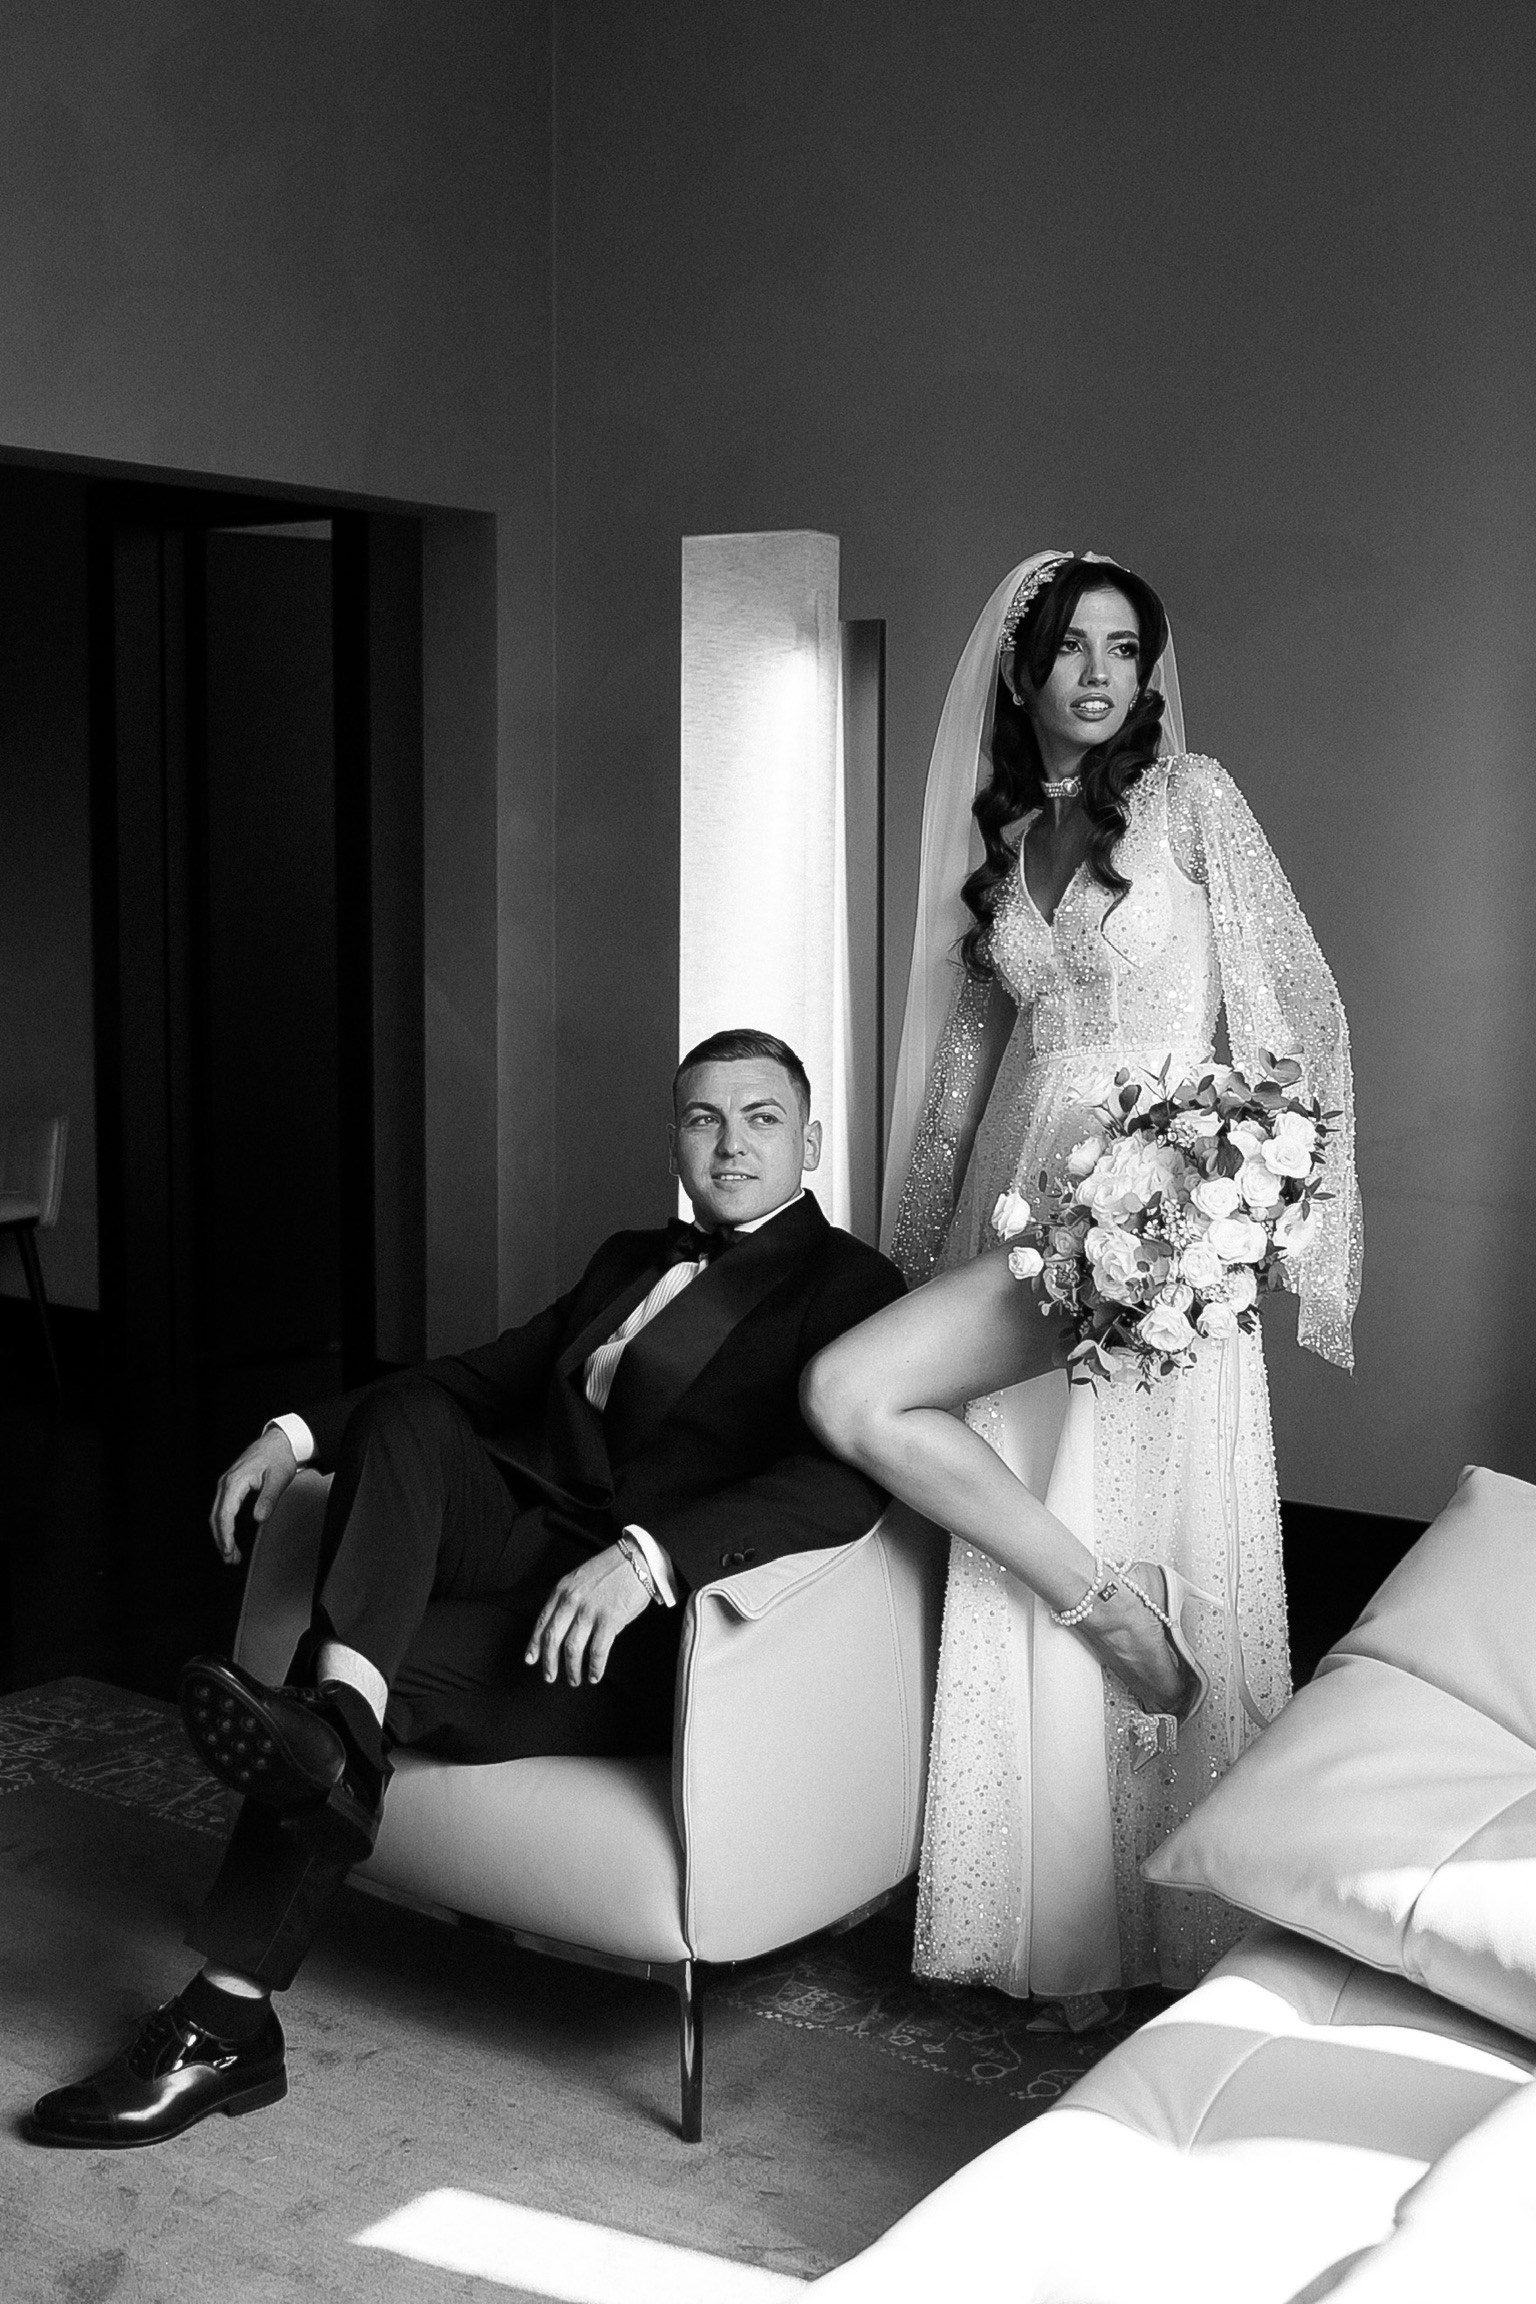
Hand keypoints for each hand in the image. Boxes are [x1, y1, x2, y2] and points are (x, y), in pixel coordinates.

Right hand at [209, 1427, 298, 1566]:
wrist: (277, 1441)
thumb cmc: (278, 1457)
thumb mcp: (279, 1478)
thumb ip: (268, 1499)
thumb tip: (259, 1519)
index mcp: (235, 1481)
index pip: (225, 1514)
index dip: (226, 1535)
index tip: (230, 1551)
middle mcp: (226, 1483)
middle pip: (216, 1517)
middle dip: (222, 1540)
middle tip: (230, 1560)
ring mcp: (225, 1484)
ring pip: (217, 1514)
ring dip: (222, 1535)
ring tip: (231, 1555)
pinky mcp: (229, 1486)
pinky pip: (221, 1508)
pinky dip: (223, 1525)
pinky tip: (230, 1537)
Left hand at [526, 1544, 650, 1687]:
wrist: (638, 1559)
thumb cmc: (612, 1569)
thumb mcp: (580, 1578)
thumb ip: (569, 1600)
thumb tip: (563, 1627)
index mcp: (562, 1590)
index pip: (542, 1622)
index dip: (534, 1644)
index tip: (531, 1659)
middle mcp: (572, 1601)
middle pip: (552, 1639)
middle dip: (549, 1662)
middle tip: (549, 1677)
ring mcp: (590, 1611)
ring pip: (572, 1649)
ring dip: (571, 1669)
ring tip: (574, 1679)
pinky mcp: (609, 1620)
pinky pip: (597, 1651)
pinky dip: (594, 1668)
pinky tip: (594, 1675)